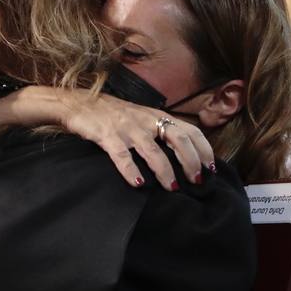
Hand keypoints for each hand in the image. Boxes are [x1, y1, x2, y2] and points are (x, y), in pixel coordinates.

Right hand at [0, 86, 214, 189]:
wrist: (79, 102)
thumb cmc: (114, 114)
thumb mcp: (143, 117)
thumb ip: (161, 130)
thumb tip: (185, 154)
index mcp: (158, 116)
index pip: (191, 130)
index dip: (204, 149)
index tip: (211, 168)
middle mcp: (147, 120)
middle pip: (179, 138)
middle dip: (191, 161)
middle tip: (196, 180)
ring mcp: (127, 127)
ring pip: (153, 150)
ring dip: (165, 170)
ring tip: (172, 187)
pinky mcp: (107, 135)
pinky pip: (122, 155)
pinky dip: (131, 170)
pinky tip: (137, 184)